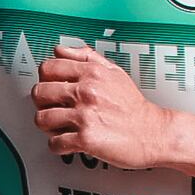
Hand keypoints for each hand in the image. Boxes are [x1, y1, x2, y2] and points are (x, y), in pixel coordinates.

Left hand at [30, 41, 165, 169]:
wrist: (154, 133)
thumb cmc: (134, 106)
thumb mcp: (114, 72)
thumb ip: (86, 57)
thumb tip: (61, 49)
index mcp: (91, 73)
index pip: (48, 68)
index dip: (45, 79)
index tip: (50, 86)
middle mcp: (86, 92)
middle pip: (40, 93)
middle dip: (42, 103)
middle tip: (52, 108)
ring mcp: (85, 115)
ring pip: (42, 119)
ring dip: (47, 125)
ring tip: (58, 126)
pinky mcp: (86, 139)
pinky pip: (55, 143)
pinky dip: (57, 145)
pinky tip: (67, 142)